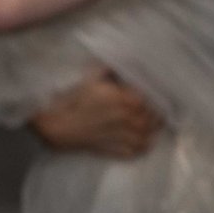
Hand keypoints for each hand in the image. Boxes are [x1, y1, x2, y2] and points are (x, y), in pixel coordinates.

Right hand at [30, 67, 160, 158]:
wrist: (59, 126)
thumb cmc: (74, 100)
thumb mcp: (91, 79)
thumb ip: (110, 69)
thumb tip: (122, 61)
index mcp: (126, 100)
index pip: (151, 99)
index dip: (154, 97)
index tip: (152, 95)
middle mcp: (130, 119)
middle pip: (153, 118)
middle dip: (154, 113)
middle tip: (153, 109)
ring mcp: (125, 137)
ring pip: (149, 134)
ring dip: (152, 129)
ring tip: (149, 124)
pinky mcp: (118, 150)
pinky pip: (139, 149)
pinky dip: (144, 145)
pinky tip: (142, 138)